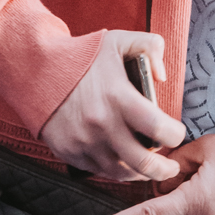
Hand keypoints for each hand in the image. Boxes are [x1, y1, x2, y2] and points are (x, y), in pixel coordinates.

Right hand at [36, 30, 185, 182]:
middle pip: (143, 162)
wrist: (37, 70)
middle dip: (164, 169)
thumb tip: (163, 76)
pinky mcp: (70, 152)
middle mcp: (102, 124)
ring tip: (149, 169)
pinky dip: (114, 171)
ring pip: (121, 173)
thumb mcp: (119, 40)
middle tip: (172, 168)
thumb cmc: (82, 56)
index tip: (177, 134)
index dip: (175, 136)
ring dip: (140, 174)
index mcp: (118, 96)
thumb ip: (150, 46)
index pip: (158, 128)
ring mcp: (84, 142)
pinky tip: (123, 164)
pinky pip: (98, 171)